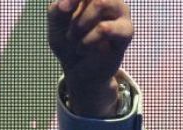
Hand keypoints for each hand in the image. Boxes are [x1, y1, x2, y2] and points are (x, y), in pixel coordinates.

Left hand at [47, 0, 133, 116]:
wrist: (78, 71)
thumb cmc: (69, 43)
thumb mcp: (56, 26)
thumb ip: (57, 10)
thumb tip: (64, 5)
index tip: (62, 9)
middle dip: (74, 13)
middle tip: (69, 34)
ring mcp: (121, 12)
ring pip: (101, 3)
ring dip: (80, 25)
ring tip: (74, 40)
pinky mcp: (126, 31)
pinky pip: (105, 28)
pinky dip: (87, 40)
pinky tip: (83, 48)